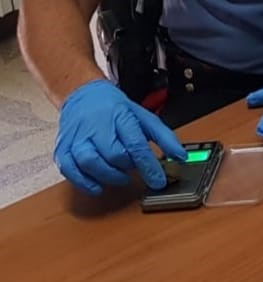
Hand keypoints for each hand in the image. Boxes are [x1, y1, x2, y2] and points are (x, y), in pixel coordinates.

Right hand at [54, 80, 185, 194]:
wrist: (83, 96)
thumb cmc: (115, 109)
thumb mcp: (144, 117)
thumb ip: (164, 137)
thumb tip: (181, 156)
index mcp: (120, 116)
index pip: (136, 144)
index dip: (149, 166)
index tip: (158, 181)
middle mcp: (96, 126)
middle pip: (113, 154)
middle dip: (127, 167)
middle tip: (134, 168)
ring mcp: (76, 138)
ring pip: (89, 162)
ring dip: (108, 176)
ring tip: (119, 176)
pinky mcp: (62, 149)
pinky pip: (69, 171)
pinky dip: (84, 183)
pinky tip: (98, 185)